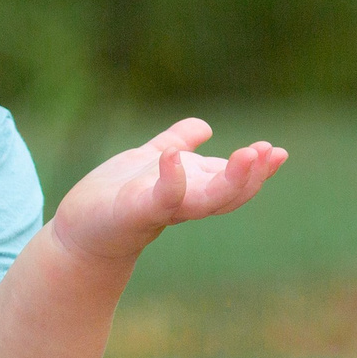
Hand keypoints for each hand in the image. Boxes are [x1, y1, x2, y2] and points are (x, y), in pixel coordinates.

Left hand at [50, 118, 286, 266]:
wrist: (79, 230)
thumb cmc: (115, 199)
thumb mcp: (150, 161)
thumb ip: (176, 142)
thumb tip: (205, 127)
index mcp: (190, 189)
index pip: (232, 183)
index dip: (256, 170)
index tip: (277, 151)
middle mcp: (182, 202)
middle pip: (226, 195)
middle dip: (251, 176)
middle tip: (272, 152)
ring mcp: (159, 208)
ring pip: (203, 200)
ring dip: (228, 181)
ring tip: (247, 153)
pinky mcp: (133, 211)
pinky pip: (158, 198)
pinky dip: (171, 180)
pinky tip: (174, 156)